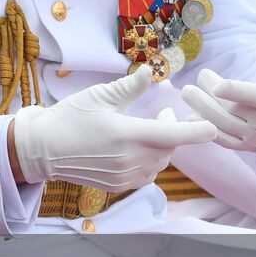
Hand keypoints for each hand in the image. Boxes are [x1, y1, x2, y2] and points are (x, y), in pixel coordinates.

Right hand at [12, 66, 217, 188]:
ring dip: (162, 147)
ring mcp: (124, 175)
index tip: (212, 126)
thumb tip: (151, 71)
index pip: (174, 135)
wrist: (43, 149)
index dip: (197, 131)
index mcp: (127, 134)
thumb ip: (129, 87)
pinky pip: (147, 174)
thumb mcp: (98, 96)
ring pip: (160, 162)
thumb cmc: (69, 118)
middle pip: (169, 148)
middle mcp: (129, 159)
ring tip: (149, 132)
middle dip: (173, 131)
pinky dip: (150, 161)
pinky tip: (137, 150)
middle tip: (165, 115)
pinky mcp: (119, 185)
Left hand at [181, 27, 255, 152]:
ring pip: (226, 127)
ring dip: (203, 111)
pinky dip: (205, 129)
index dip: (237, 92)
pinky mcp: (248, 147)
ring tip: (187, 92)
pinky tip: (189, 115)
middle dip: (210, 98)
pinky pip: (223, 140)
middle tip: (192, 82)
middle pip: (235, 112)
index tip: (217, 85)